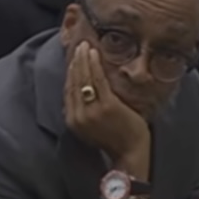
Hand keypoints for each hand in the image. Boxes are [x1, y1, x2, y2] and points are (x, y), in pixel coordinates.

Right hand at [64, 43, 150, 178]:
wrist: (130, 153)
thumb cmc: (115, 140)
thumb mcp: (91, 128)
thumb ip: (84, 112)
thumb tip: (82, 93)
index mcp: (72, 121)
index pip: (68, 92)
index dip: (70, 73)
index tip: (73, 59)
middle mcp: (78, 115)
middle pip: (73, 83)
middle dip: (75, 62)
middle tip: (79, 46)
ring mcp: (91, 110)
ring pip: (83, 79)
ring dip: (83, 60)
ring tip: (86, 46)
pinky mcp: (106, 105)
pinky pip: (98, 80)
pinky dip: (94, 65)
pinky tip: (95, 54)